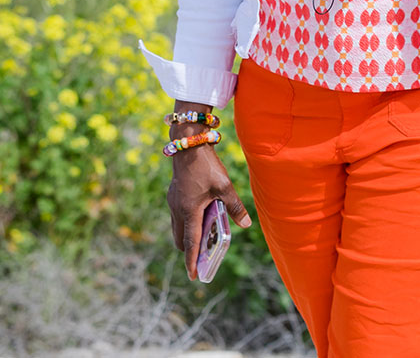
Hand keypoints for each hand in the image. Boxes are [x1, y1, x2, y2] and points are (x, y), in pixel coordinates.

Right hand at [164, 108, 250, 279]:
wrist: (188, 143)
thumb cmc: (206, 165)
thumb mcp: (224, 186)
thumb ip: (235, 207)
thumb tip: (246, 225)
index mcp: (189, 211)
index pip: (190, 242)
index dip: (192, 261)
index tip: (193, 276)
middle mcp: (177, 209)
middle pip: (181, 239)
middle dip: (190, 251)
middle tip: (203, 257)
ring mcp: (173, 202)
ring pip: (178, 228)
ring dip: (188, 236)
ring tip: (204, 238)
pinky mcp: (173, 195)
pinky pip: (177, 216)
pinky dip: (187, 223)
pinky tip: (201, 216)